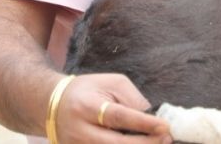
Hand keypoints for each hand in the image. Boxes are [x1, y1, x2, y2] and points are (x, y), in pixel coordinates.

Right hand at [51, 73, 171, 142]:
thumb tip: (151, 117)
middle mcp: (80, 131)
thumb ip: (131, 97)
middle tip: (167, 139)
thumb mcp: (109, 83)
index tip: (165, 126)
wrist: (53, 105)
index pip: (118, 117)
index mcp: (87, 106)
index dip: (143, 123)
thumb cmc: (87, 90)